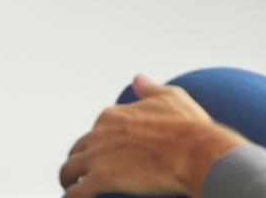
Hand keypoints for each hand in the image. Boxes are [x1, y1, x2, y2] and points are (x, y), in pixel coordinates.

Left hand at [59, 74, 244, 197]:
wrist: (197, 154)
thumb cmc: (189, 128)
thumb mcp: (170, 97)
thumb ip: (150, 89)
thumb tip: (137, 79)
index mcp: (113, 115)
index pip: (93, 133)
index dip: (96, 147)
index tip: (102, 159)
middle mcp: (100, 132)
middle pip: (77, 151)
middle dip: (79, 165)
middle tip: (84, 180)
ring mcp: (98, 156)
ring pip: (69, 172)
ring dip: (70, 183)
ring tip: (75, 193)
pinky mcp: (100, 179)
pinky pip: (75, 194)